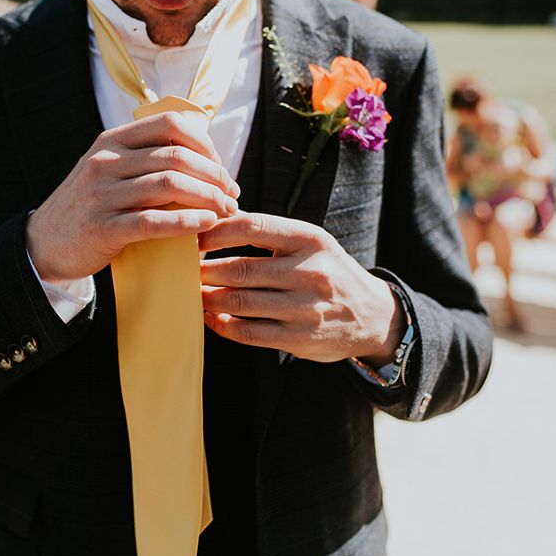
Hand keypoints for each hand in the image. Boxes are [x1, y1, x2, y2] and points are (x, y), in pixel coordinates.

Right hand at [27, 112, 240, 281]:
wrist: (45, 243)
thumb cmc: (93, 206)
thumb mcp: (111, 169)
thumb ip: (147, 157)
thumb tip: (206, 157)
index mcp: (112, 139)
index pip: (171, 124)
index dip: (206, 144)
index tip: (221, 169)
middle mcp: (106, 160)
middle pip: (176, 156)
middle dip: (215, 175)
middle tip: (232, 195)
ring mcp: (101, 194)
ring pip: (169, 185)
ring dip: (208, 198)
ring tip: (226, 211)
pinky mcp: (103, 228)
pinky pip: (153, 221)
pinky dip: (187, 222)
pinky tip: (207, 224)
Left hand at [199, 213, 404, 363]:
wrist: (372, 315)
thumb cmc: (328, 271)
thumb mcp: (309, 243)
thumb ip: (269, 231)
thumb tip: (215, 216)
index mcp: (310, 239)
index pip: (252, 226)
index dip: (215, 231)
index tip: (193, 237)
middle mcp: (311, 272)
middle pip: (240, 268)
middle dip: (204, 269)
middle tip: (183, 269)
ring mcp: (306, 308)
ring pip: (239, 302)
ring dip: (208, 298)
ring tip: (192, 292)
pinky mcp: (299, 338)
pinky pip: (248, 332)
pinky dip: (221, 325)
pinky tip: (211, 317)